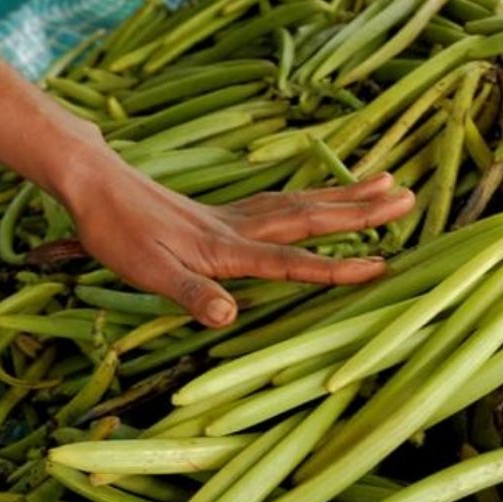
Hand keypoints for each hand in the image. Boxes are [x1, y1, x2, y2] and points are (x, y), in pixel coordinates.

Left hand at [59, 142, 415, 327]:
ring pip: (299, 203)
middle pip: (309, 217)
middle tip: (409, 197)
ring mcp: (231, 215)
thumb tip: (228, 317)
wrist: (94, 185)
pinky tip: (318, 197)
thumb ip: (189, 295)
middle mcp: (237, 227)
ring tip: (384, 183)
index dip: (333, 267)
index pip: (290, 261)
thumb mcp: (146, 273)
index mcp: (225, 249)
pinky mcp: (220, 211)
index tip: (379, 266)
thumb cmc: (117, 234)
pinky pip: (279, 201)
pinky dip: (309, 196)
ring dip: (343, 196)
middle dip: (360, 212)